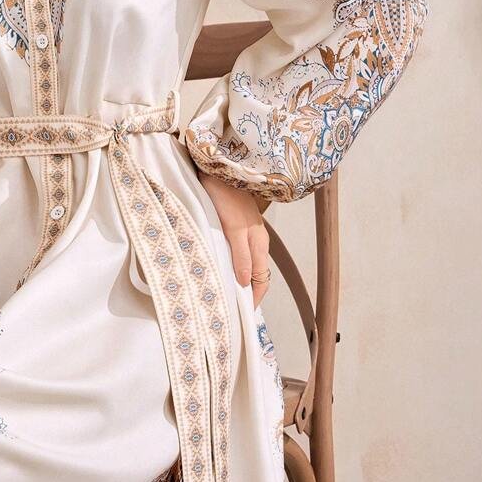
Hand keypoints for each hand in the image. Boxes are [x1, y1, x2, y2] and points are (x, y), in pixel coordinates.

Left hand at [197, 173, 270, 308]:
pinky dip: (231, 263)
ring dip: (237, 277)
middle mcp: (256, 240)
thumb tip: (245, 284)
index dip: (254, 299)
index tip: (242, 314)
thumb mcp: (232, 228)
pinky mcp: (236, 224)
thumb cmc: (225, 195)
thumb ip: (240, 255)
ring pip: (246, 262)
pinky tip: (219, 265)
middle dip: (246, 292)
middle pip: (255, 274)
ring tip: (222, 290)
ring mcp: (247, 232)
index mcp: (258, 244)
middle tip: (228, 307)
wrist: (220, 167)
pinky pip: (238, 251)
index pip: (261, 281)